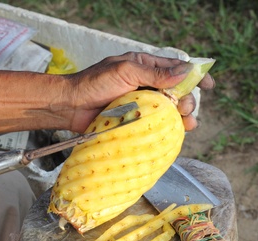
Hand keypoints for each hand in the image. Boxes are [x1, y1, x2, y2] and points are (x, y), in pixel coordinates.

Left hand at [65, 52, 214, 132]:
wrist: (71, 106)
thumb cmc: (94, 83)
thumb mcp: (126, 71)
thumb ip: (154, 73)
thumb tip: (184, 72)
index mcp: (144, 67)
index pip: (175, 68)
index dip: (194, 76)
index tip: (208, 85)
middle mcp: (144, 85)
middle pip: (175, 92)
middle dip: (186, 100)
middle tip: (186, 109)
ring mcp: (139, 104)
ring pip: (167, 110)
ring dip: (180, 117)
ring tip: (187, 124)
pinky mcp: (132, 120)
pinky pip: (154, 124)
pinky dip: (165, 128)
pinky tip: (173, 133)